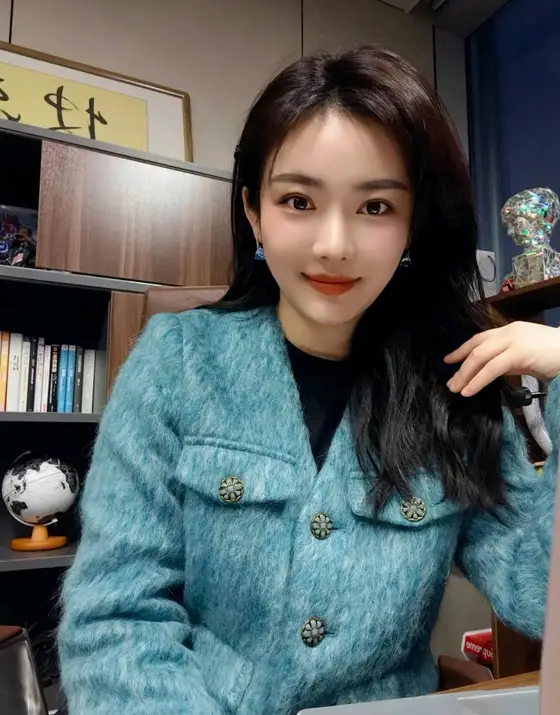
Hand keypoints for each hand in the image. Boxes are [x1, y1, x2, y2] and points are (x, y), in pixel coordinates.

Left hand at [444, 321, 559, 396]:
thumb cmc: (553, 355)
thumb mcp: (524, 356)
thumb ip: (506, 360)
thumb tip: (487, 371)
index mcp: (508, 331)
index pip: (479, 339)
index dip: (461, 349)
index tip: (448, 360)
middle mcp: (508, 332)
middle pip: (476, 349)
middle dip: (461, 367)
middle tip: (450, 383)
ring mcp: (513, 341)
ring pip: (480, 357)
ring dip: (465, 375)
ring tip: (456, 389)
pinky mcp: (519, 353)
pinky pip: (492, 368)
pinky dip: (478, 380)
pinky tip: (469, 390)